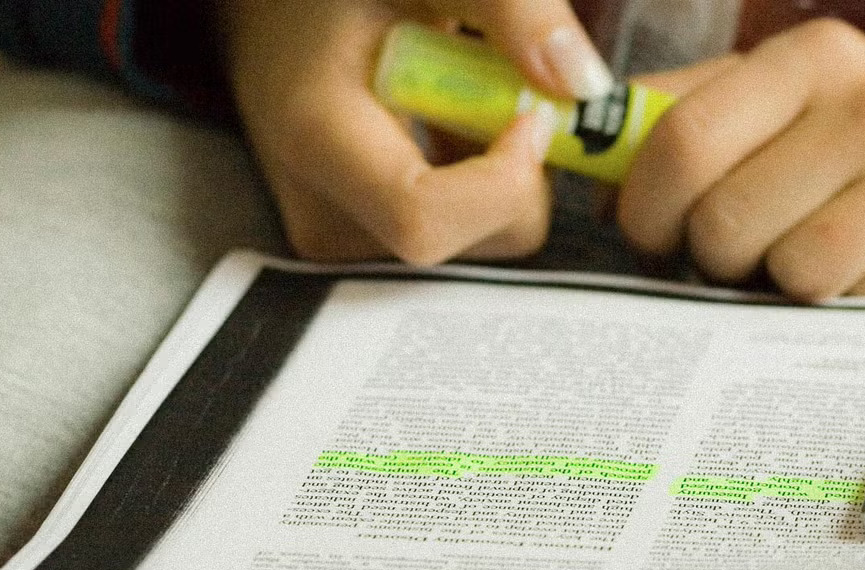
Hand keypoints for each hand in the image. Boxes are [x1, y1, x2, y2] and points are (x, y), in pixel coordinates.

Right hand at [217, 0, 612, 264]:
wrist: (280, 20)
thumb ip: (509, 8)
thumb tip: (584, 85)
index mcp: (317, 140)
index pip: (426, 221)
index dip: (502, 180)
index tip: (529, 113)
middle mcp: (322, 214)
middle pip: (470, 240)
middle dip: (516, 170)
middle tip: (501, 87)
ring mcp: (342, 242)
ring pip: (478, 243)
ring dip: (502, 173)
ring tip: (461, 100)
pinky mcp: (366, 250)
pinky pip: (462, 239)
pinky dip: (482, 186)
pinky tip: (450, 130)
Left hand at [617, 19, 864, 300]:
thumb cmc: (837, 154)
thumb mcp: (765, 111)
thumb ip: (676, 122)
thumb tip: (589, 166)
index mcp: (810, 56)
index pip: (683, 142)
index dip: (644, 209)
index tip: (647, 236)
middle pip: (727, 224)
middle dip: (713, 258)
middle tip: (739, 253)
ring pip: (792, 276)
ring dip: (777, 289)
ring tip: (799, 263)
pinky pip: (856, 312)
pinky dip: (839, 314)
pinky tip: (858, 281)